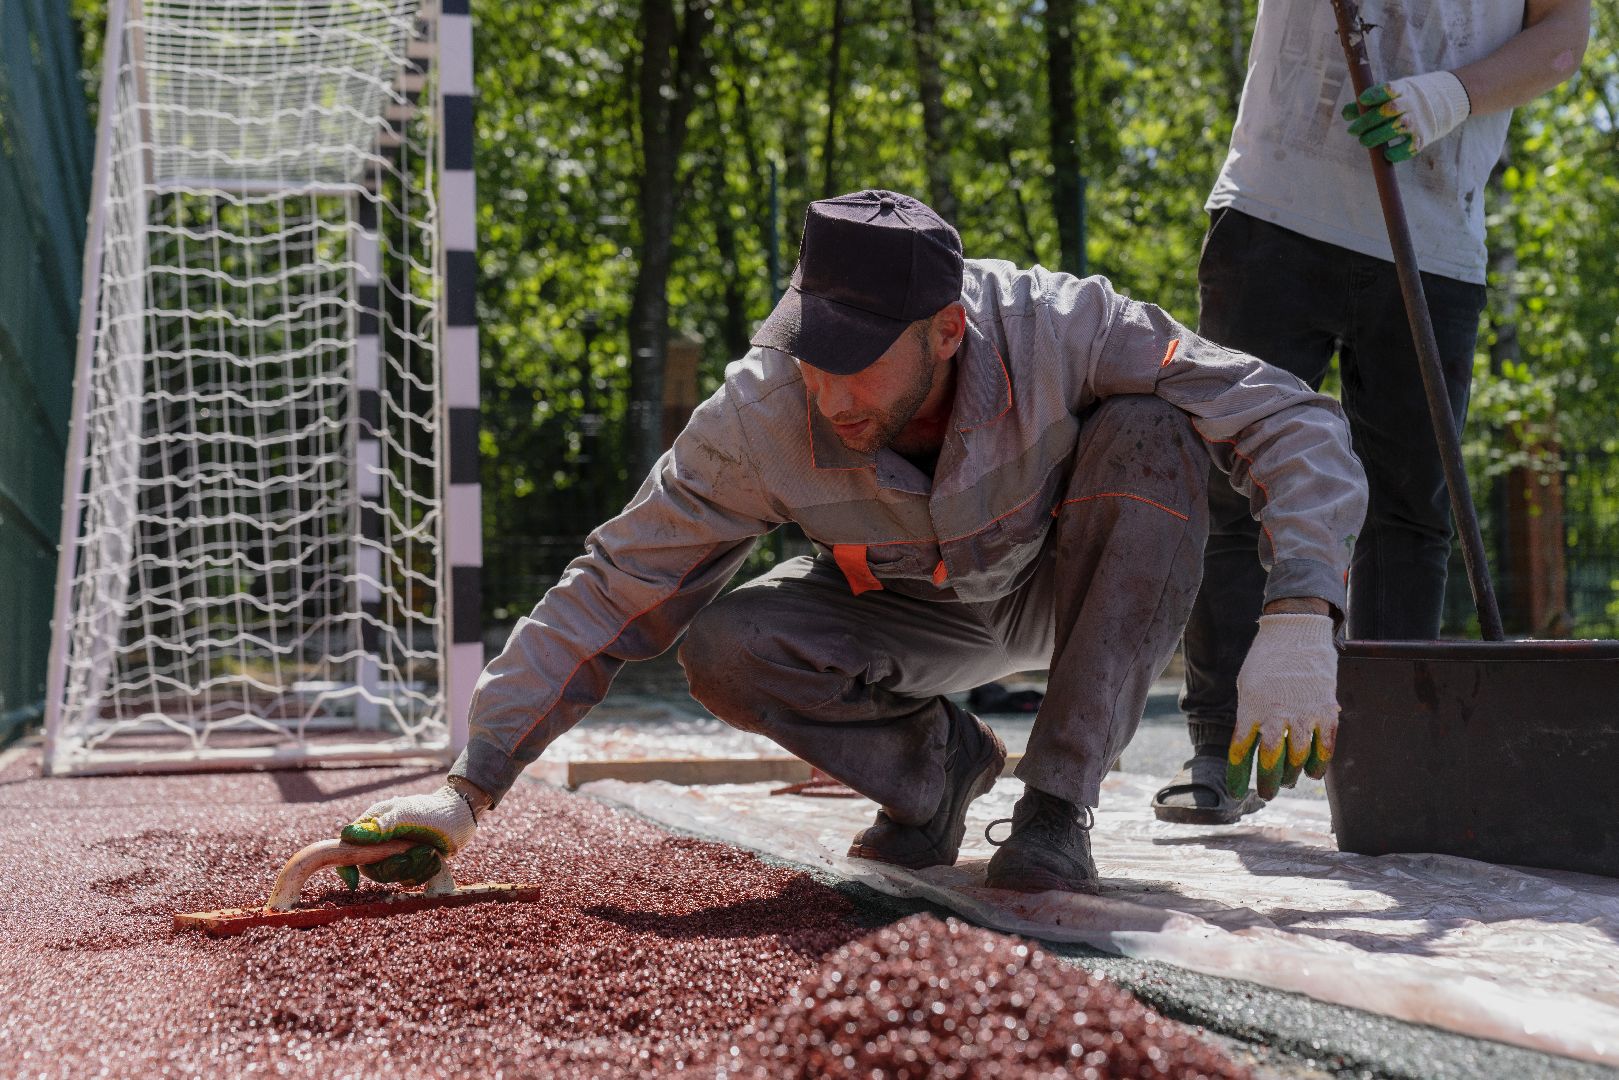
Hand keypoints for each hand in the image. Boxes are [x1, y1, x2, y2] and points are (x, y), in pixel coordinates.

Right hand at [334, 781, 482, 888]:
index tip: (353, 881)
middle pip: (372, 868)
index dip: (346, 866)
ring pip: (392, 875)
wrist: (460, 815)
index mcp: (373, 825)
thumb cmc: (433, 810)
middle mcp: (381, 841)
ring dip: (413, 867)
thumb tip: (348, 835)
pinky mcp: (412, 864)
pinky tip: (434, 857)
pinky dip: (424, 871)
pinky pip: (410, 879)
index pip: (349, 848)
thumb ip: (381, 826)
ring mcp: (397, 853)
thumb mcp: (407, 815)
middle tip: (412, 855)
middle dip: (394, 866)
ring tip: (429, 851)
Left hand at [1229, 613, 1337, 799]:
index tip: (1237, 791)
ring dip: (1291, 774)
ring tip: (1286, 780)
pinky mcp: (1325, 711)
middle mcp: (1276, 716)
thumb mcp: (1247, 686)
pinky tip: (1311, 772)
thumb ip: (1250, 714)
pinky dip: (1318, 764)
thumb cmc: (1266, 660)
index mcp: (1251, 709)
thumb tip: (1252, 742)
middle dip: (1267, 782)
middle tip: (1265, 794)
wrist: (1296, 632)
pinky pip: (1324, 747)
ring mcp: (1303, 715)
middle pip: (1271, 761)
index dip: (1238, 775)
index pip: (1241, 751)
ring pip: (1298, 758)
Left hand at [1342, 71, 1470, 161]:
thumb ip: (1371, 103)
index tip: (1362, 100)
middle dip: (1366, 122)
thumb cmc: (1410, 99)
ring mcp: (1419, 120)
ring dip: (1376, 137)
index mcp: (1403, 89)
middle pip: (1387, 111)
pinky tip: (1385, 153)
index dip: (1374, 95)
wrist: (1447, 101)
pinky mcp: (1423, 137)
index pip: (1388, 89)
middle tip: (1353, 131)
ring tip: (1364, 141)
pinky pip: (1408, 148)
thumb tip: (1346, 113)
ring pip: (1396, 128)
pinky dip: (1395, 153)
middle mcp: (1412, 103)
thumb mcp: (1395, 93)